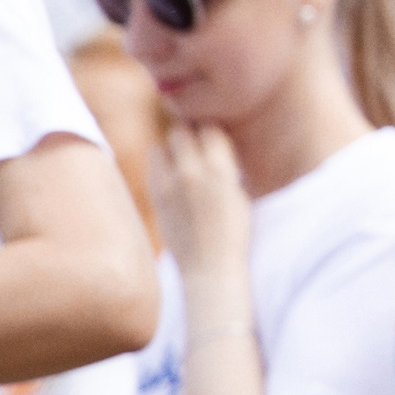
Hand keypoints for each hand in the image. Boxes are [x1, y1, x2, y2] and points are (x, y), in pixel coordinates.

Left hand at [149, 124, 249, 276]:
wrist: (211, 268)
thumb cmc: (235, 233)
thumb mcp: (240, 194)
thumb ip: (224, 167)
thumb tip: (213, 146)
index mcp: (221, 171)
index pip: (210, 127)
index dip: (211, 126)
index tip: (212, 130)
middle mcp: (193, 173)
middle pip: (181, 130)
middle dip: (189, 131)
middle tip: (196, 137)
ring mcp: (170, 186)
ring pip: (162, 145)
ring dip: (172, 147)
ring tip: (183, 156)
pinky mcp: (156, 198)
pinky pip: (154, 166)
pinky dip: (163, 164)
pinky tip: (173, 174)